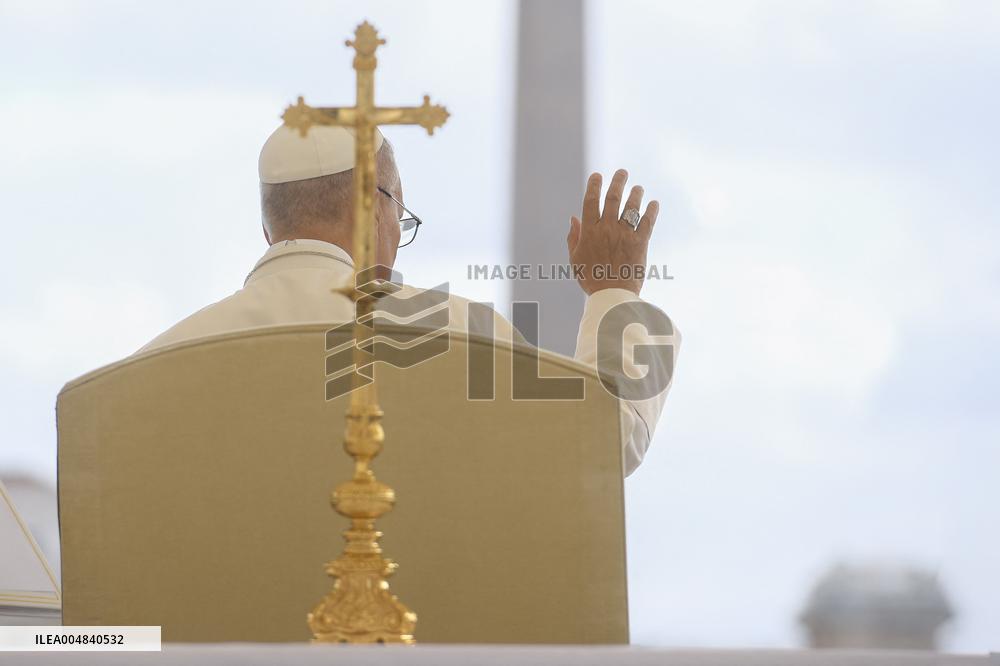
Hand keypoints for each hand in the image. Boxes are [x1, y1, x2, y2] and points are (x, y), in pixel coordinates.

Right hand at [567, 169, 659, 295]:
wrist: (613, 295)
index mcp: (589, 231)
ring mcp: (624, 234)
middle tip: (622, 172)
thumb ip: (574, 237)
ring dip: (635, 193)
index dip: (594, 185)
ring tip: (638, 188)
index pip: (591, 201)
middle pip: (613, 197)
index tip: (597, 175)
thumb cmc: (591, 279)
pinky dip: (651, 211)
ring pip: (631, 206)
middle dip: (618, 181)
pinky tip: (654, 203)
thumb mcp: (575, 259)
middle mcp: (607, 228)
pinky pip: (647, 222)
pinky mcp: (640, 243)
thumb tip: (574, 218)